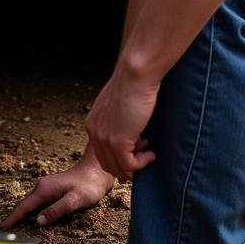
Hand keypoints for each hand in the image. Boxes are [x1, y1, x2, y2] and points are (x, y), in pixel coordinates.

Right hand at [2, 151, 115, 227]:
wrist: (97, 170)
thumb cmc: (88, 185)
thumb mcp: (74, 200)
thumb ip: (56, 210)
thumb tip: (39, 221)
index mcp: (44, 190)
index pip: (24, 207)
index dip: (13, 218)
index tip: (3, 228)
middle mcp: (42, 187)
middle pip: (25, 205)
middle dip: (15, 218)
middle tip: (8, 232)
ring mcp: (47, 187)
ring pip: (32, 204)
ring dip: (24, 215)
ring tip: (15, 227)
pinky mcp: (52, 190)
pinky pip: (39, 202)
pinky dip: (33, 211)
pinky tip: (33, 218)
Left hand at [84, 67, 157, 181]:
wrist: (135, 76)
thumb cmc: (131, 84)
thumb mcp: (118, 103)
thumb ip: (117, 118)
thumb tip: (129, 127)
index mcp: (93, 123)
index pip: (101, 152)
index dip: (119, 156)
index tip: (136, 150)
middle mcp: (94, 133)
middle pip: (107, 163)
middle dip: (126, 165)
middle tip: (143, 157)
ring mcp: (105, 139)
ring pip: (118, 167)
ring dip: (136, 165)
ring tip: (149, 155)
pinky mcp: (118, 143)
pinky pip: (130, 165)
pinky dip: (142, 163)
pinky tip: (151, 154)